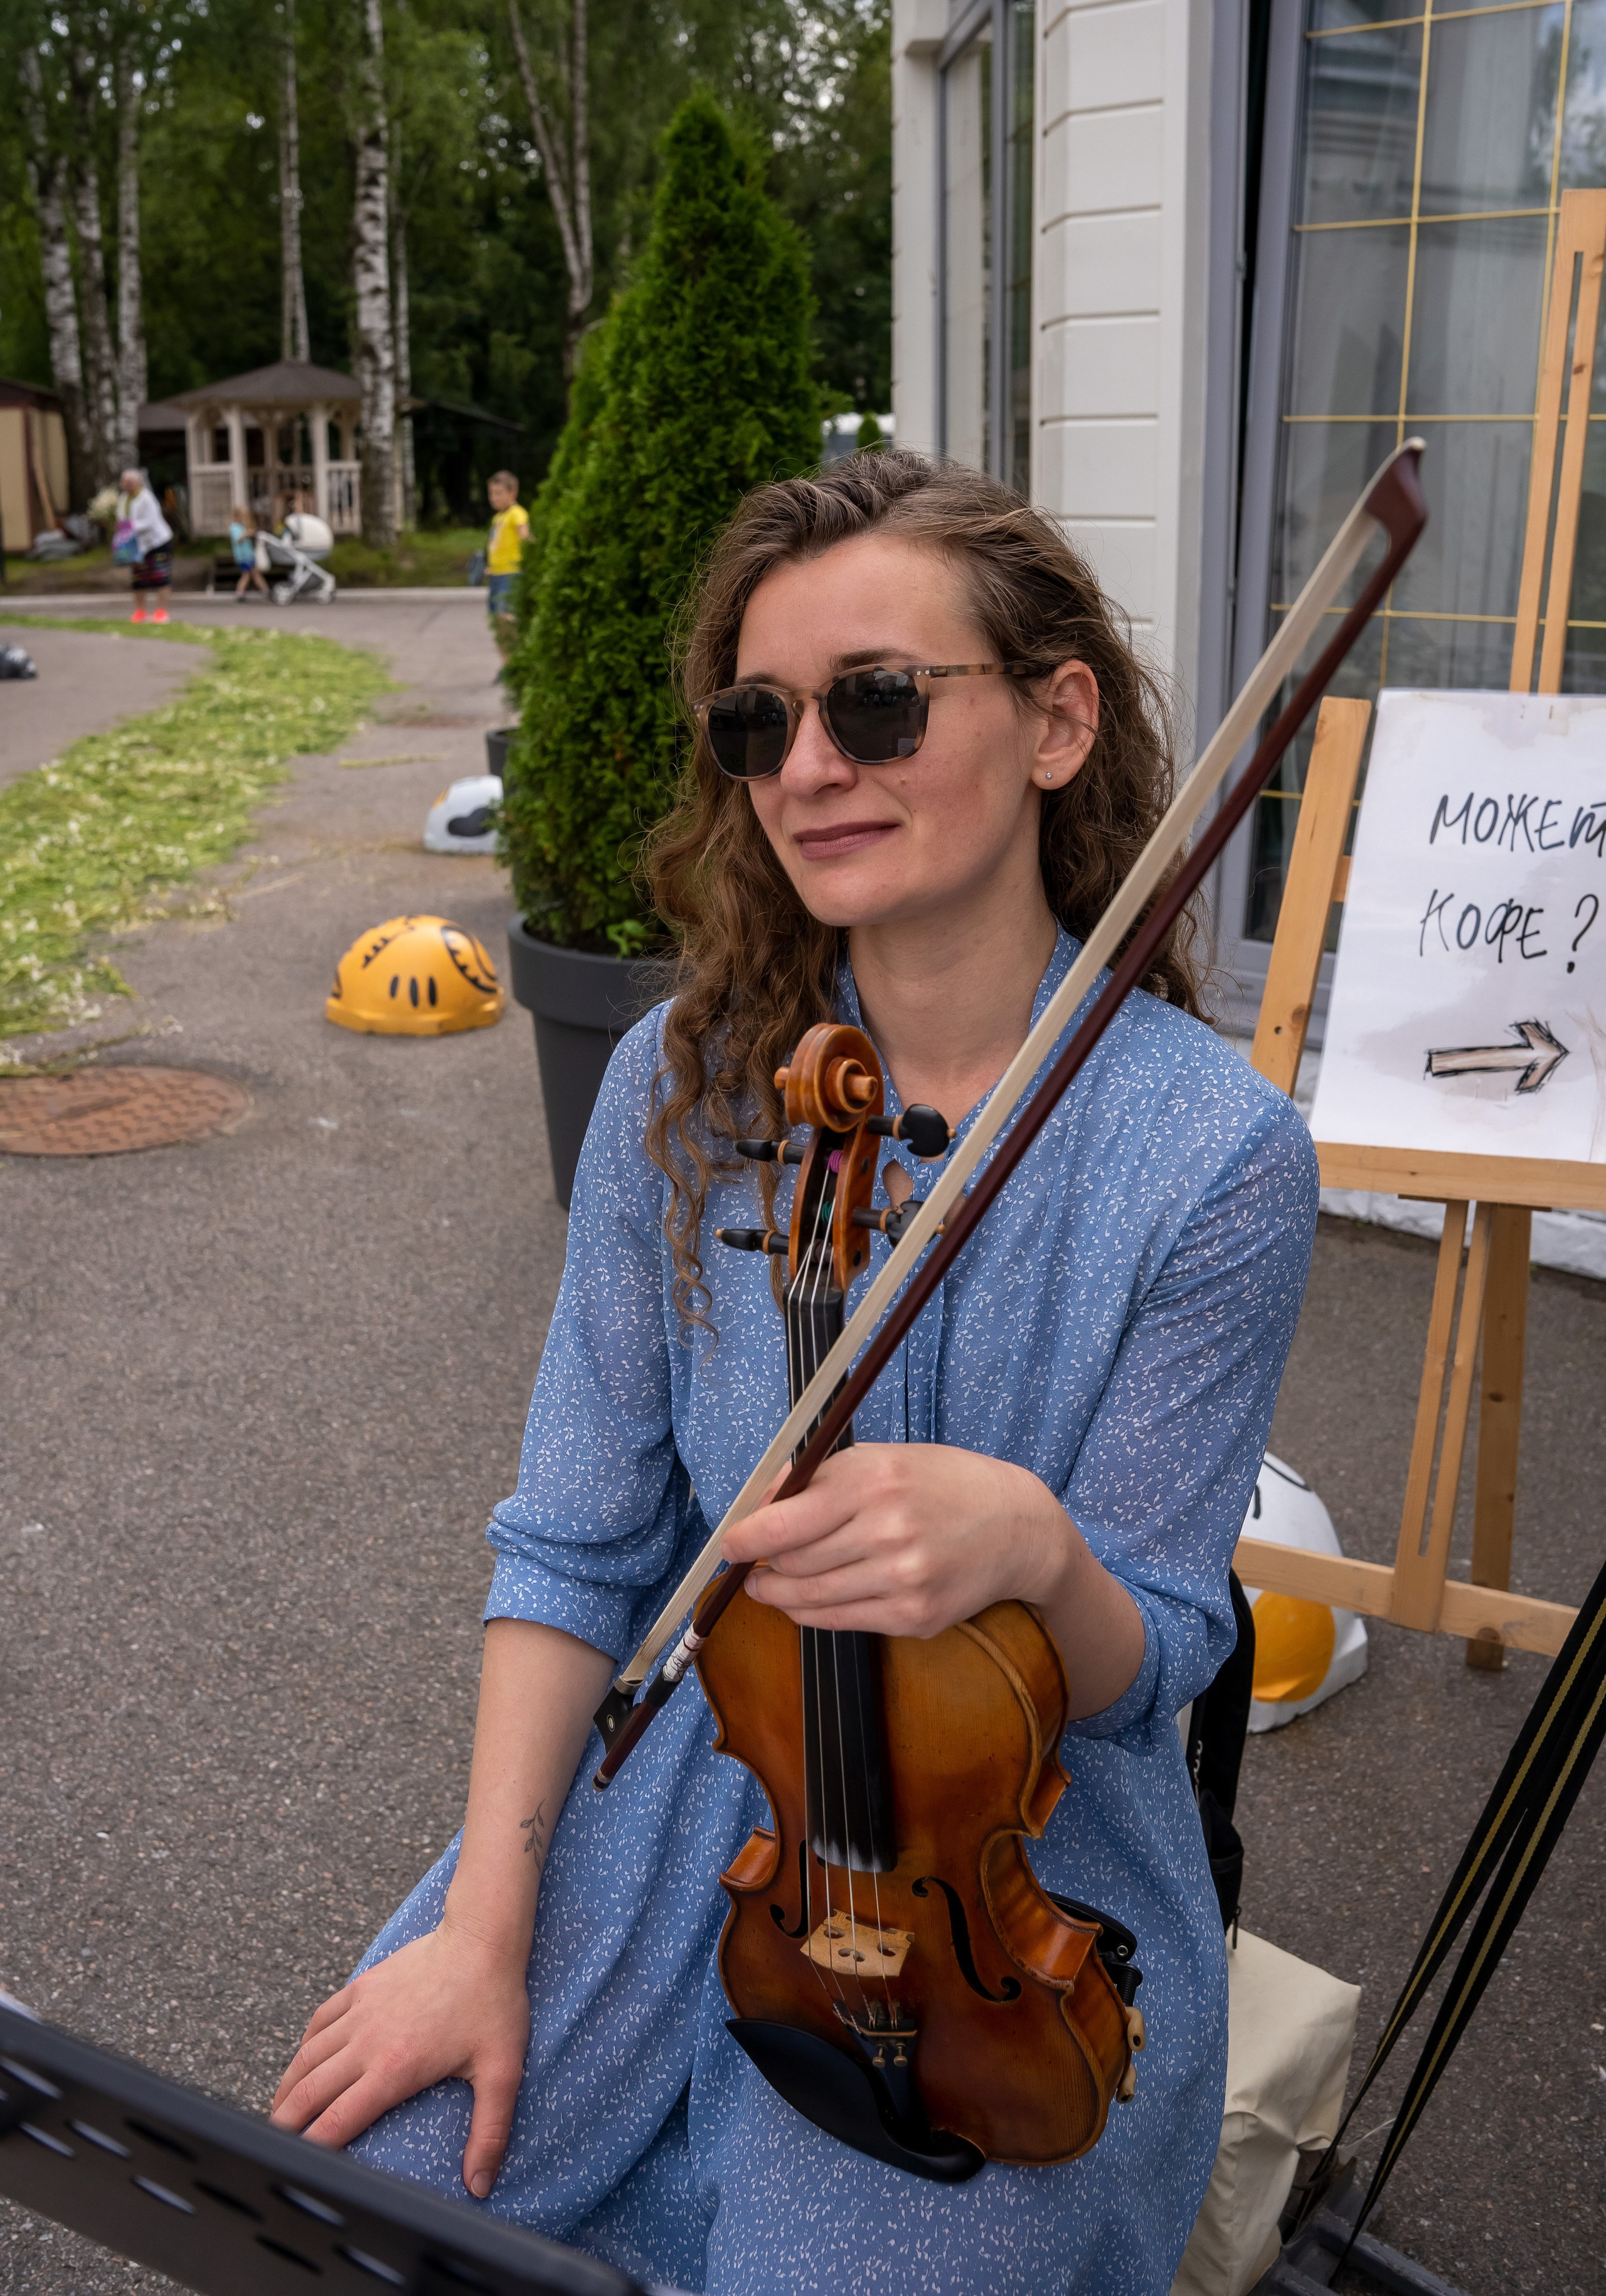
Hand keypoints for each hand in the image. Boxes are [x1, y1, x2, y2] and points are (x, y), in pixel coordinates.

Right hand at [270, 1916, 529, 2198]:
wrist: (481, 1939)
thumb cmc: (493, 2003)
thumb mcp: (502, 2071)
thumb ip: (490, 2132)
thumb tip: (480, 2185)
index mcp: (394, 2070)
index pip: (337, 2121)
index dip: (312, 2149)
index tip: (298, 2168)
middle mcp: (367, 2042)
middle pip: (309, 2092)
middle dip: (285, 2124)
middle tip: (272, 2147)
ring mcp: (361, 2011)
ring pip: (308, 2056)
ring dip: (288, 2087)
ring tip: (278, 2112)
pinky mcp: (363, 1986)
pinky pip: (321, 2019)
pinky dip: (305, 2045)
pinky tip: (303, 2058)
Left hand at [726, 1442, 1073, 1638]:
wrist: (1015, 1527)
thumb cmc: (941, 1484)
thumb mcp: (881, 1459)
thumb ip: (817, 1478)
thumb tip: (759, 1506)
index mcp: (875, 1479)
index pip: (787, 1520)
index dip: (747, 1538)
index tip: (730, 1544)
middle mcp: (888, 1529)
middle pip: (794, 1562)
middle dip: (763, 1566)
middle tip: (752, 1562)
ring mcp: (904, 1578)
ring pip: (810, 1597)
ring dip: (778, 1594)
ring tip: (769, 1584)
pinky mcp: (915, 1617)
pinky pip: (840, 1622)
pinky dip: (811, 1613)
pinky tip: (804, 1601)